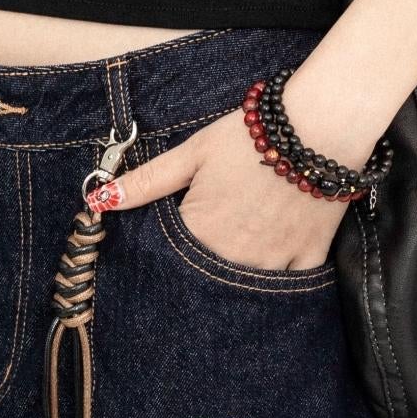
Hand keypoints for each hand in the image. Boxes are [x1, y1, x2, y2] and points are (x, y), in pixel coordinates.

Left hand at [93, 104, 346, 273]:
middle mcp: (235, 256)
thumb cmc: (249, 135)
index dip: (164, 263)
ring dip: (231, 285)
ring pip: (244, 291)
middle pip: (205, 284)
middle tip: (194, 272)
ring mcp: (274, 262)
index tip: (162, 260)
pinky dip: (275, 285)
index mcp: (202, 232)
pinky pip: (288, 288)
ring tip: (228, 268)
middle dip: (195, 281)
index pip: (170, 266)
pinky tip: (266, 276)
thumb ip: (146, 181)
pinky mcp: (309, 258)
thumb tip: (98, 201)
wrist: (318, 125)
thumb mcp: (192, 152)